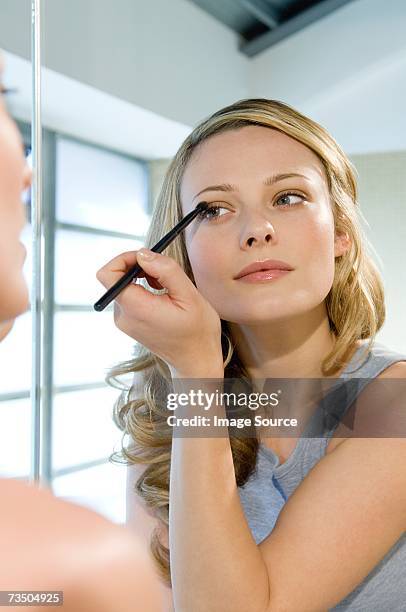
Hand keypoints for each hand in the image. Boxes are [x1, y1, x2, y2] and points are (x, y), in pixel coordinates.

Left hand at [96, 248, 223, 376]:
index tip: (145, 258)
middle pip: (115, 278)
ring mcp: (124, 322)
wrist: (197, 361)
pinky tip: (163, 297)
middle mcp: (123, 316)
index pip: (108, 275)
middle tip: (163, 274)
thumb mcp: (189, 295)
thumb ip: (165, 270)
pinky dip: (143, 289)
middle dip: (138, 268)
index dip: (123, 258)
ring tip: (167, 288)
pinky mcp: (129, 323)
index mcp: (136, 308)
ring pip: (123, 285)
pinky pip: (129, 296)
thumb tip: (143, 253)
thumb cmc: (198, 331)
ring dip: (143, 279)